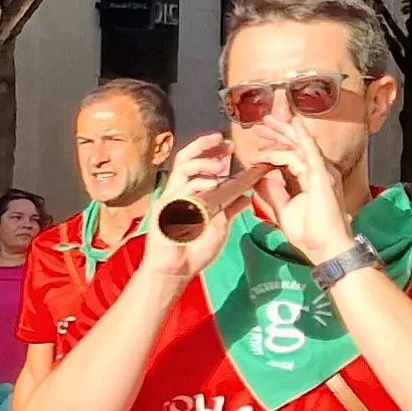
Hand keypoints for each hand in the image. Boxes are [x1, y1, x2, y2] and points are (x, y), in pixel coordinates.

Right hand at [141, 134, 246, 282]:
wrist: (178, 270)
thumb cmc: (195, 251)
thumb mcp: (221, 227)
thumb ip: (230, 210)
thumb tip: (247, 196)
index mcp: (192, 193)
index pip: (200, 165)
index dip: (212, 152)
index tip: (229, 145)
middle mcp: (180, 192)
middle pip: (187, 159)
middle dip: (203, 146)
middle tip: (221, 140)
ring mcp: (170, 199)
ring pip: (182, 170)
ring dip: (202, 163)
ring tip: (219, 165)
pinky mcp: (164, 208)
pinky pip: (179, 190)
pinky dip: (196, 185)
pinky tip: (212, 185)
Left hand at [243, 116, 357, 261]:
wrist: (326, 248)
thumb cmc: (310, 233)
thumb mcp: (284, 209)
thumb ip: (273, 191)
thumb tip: (260, 177)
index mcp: (310, 178)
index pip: (291, 155)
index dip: (275, 146)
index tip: (256, 146)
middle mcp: (318, 171)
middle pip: (296, 145)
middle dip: (278, 133)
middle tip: (260, 124)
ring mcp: (322, 172)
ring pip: (300, 145)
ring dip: (283, 131)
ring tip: (267, 122)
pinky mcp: (322, 176)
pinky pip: (311, 151)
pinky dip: (302, 136)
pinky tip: (293, 123)